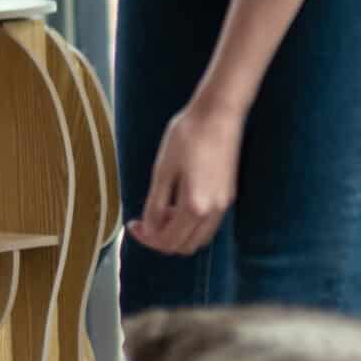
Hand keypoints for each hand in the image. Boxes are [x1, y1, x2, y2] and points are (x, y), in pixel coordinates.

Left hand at [127, 99, 245, 255]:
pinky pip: (207, 225)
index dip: (147, 238)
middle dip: (161, 239)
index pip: (169, 240)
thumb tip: (149, 229)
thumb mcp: (163, 170)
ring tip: (160, 212)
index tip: (132, 225)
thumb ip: (156, 205)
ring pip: (198, 238)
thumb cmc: (187, 136)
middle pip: (185, 246)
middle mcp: (214, 211)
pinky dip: (190, 225)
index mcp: (195, 206)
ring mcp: (224, 205)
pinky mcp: (228, 196)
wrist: (218, 114)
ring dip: (177, 233)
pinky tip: (176, 205)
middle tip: (144, 222)